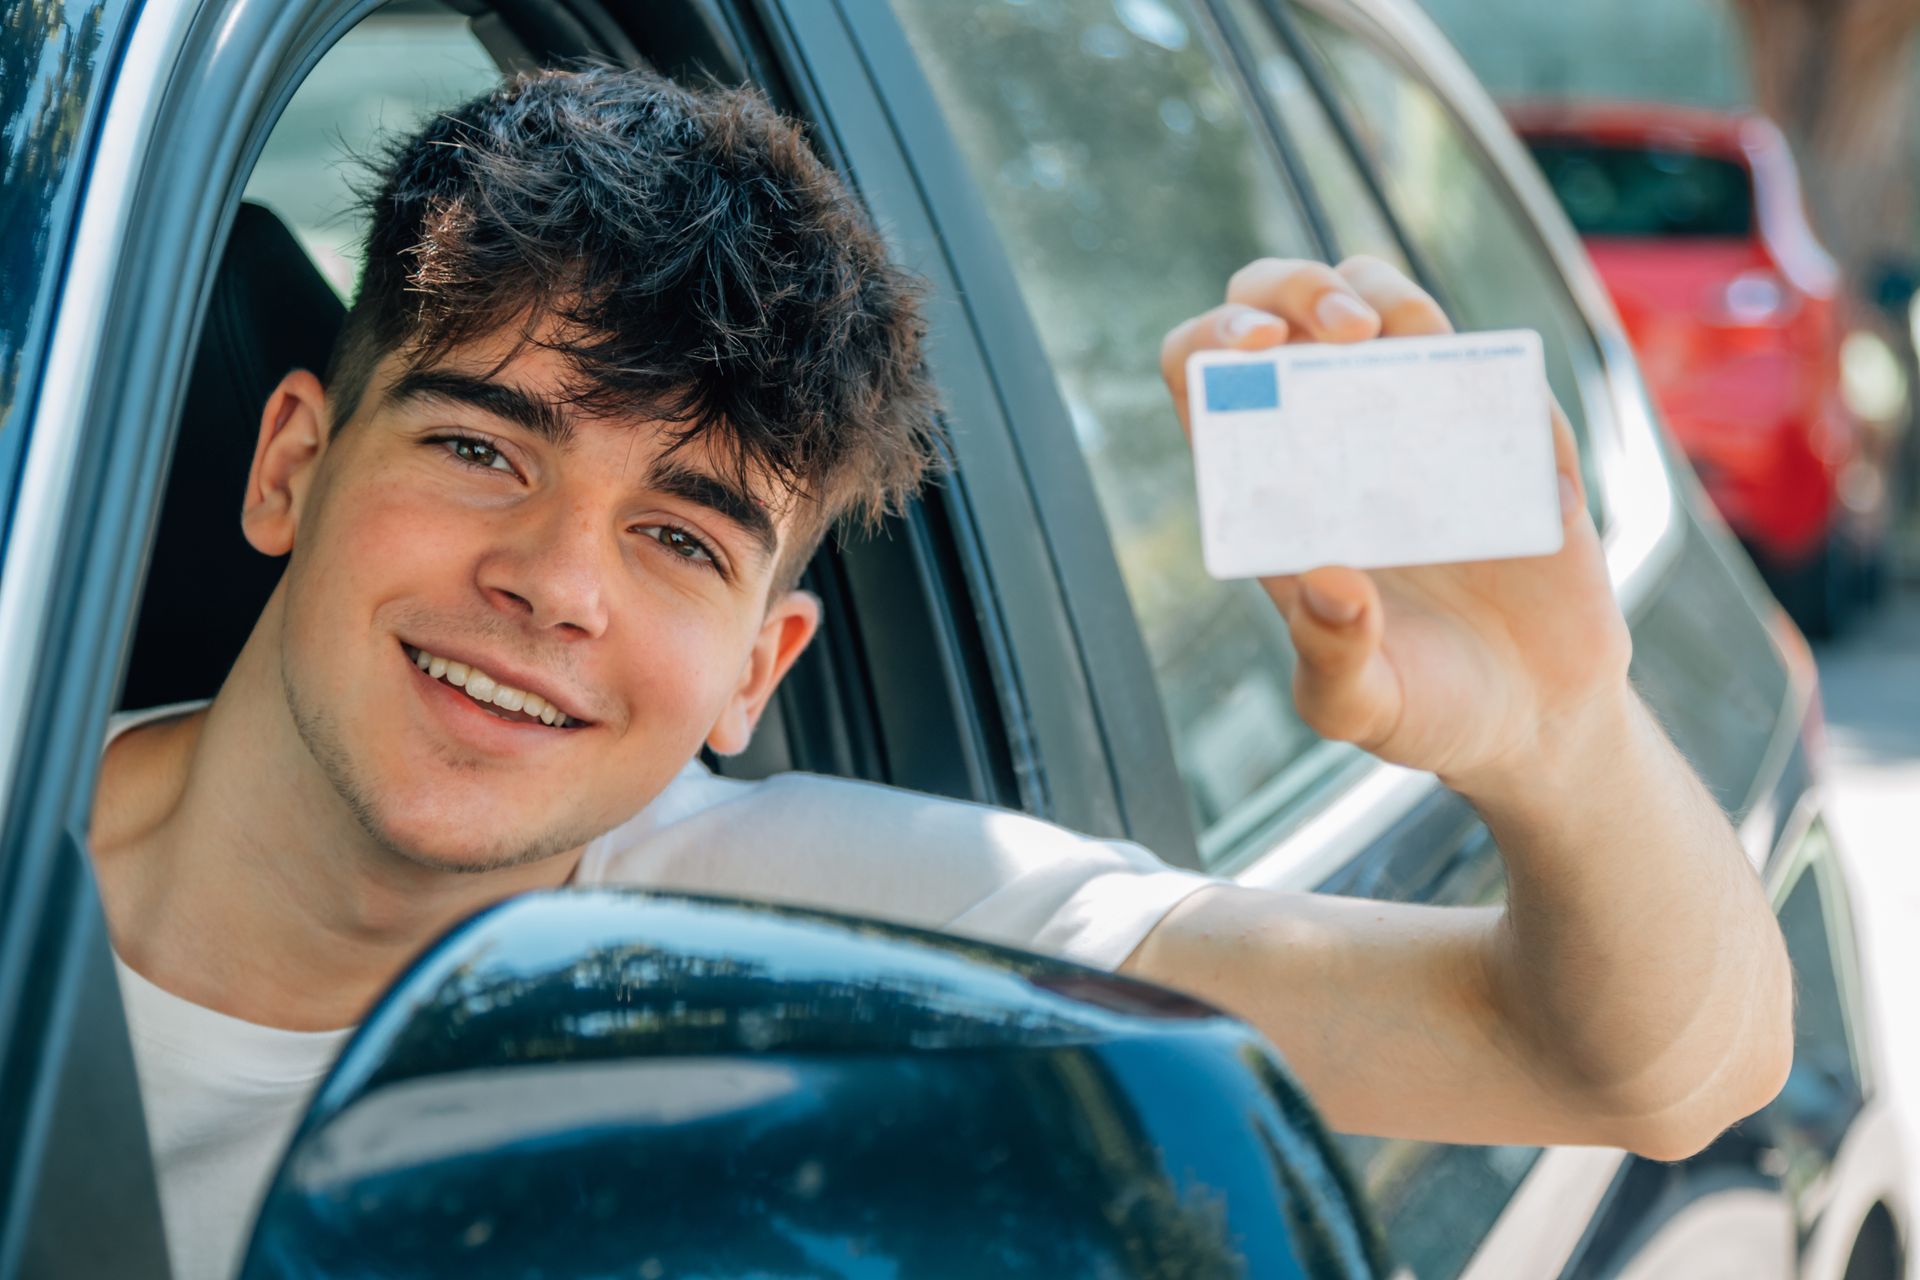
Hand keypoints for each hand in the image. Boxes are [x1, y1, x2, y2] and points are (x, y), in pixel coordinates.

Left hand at [1159, 256, 1631, 794]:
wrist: (1539, 722)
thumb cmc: (1428, 711)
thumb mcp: (1361, 706)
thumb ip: (1334, 656)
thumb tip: (1330, 580)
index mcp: (1271, 490)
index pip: (1208, 381)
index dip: (1212, 344)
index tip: (1249, 351)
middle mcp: (1335, 440)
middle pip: (1281, 310)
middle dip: (1291, 286)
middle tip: (1336, 330)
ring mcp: (1423, 423)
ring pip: (1380, 301)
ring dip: (1378, 291)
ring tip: (1394, 339)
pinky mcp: (1508, 429)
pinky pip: (1484, 354)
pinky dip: (1476, 350)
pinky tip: (1480, 395)